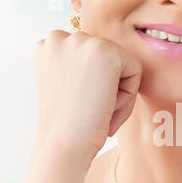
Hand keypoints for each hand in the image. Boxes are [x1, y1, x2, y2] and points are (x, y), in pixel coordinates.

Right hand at [33, 27, 142, 162]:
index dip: (90, 86)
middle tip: (90, 113)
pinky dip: (128, 95)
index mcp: (46, 46)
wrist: (62, 146)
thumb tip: (101, 61)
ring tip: (97, 111)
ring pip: (120, 64)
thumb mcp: (62, 87)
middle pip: (105, 58)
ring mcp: (81, 40)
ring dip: (116, 92)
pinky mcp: (105, 51)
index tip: (79, 107)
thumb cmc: (65, 127)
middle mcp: (59, 36)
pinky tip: (107, 108)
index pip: (88, 58)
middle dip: (105, 87)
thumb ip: (76, 66)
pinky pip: (135, 70)